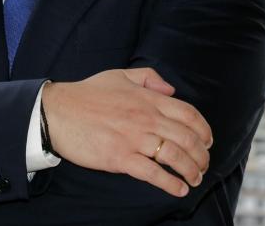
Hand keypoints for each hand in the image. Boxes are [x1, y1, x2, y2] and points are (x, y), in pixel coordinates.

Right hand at [42, 68, 211, 196]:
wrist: (57, 111)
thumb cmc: (86, 94)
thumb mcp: (119, 75)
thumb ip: (148, 78)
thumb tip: (170, 90)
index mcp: (147, 98)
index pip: (188, 114)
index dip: (204, 130)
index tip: (208, 141)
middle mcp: (146, 118)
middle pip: (187, 138)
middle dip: (202, 155)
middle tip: (203, 165)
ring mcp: (134, 138)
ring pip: (175, 157)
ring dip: (191, 171)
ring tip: (194, 180)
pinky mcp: (120, 157)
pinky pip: (153, 173)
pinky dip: (170, 183)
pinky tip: (178, 189)